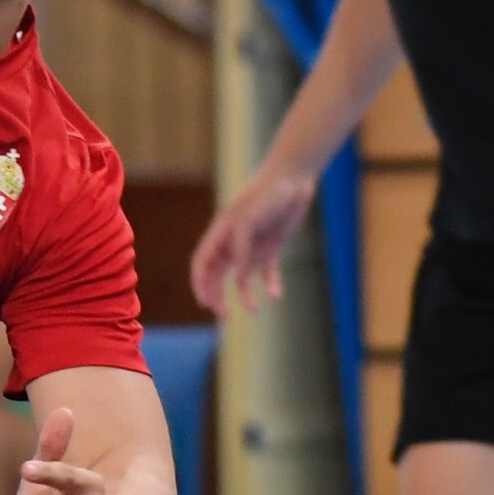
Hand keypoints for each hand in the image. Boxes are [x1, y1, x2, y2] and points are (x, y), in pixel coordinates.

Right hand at [189, 164, 315, 315]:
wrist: (294, 177)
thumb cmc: (267, 193)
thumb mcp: (248, 219)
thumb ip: (240, 247)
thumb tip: (236, 275)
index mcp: (221, 231)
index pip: (202, 261)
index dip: (199, 282)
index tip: (204, 303)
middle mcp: (233, 240)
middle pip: (218, 273)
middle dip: (218, 295)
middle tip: (224, 317)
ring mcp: (252, 244)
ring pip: (241, 275)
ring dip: (244, 294)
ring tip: (254, 311)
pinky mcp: (272, 245)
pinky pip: (267, 270)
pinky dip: (269, 283)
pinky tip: (275, 295)